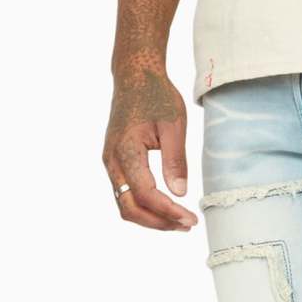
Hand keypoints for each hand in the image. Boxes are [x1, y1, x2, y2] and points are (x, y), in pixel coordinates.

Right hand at [103, 67, 197, 231]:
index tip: (191, 219)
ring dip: (150, 217)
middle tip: (187, 225)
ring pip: (124, 203)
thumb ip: (175, 160)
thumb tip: (180, 193)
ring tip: (179, 220)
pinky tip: (165, 206)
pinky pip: (124, 193)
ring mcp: (110, 162)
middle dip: (158, 222)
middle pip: (129, 208)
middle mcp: (112, 161)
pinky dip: (143, 205)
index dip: (168, 212)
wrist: (134, 76)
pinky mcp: (114, 162)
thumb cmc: (156, 95)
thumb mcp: (174, 124)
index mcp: (126, 151)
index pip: (146, 194)